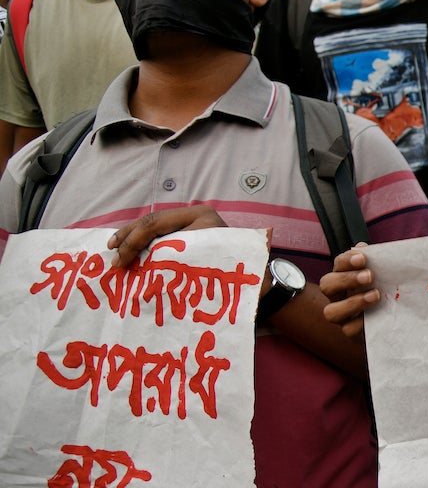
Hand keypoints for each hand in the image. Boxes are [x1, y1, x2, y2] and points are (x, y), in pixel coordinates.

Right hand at [108, 205, 227, 267]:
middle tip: (112, 255)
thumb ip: (183, 261)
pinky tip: (125, 247)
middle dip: (129, 238)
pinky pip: (159, 231)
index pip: (158, 223)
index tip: (120, 261)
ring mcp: (191, 221)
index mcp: (201, 217)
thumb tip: (153, 266)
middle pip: (153, 221)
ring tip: (112, 247)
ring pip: (153, 225)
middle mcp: (195, 215)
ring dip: (131, 236)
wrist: (254, 273)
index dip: (135, 241)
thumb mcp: (209, 263)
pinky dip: (141, 240)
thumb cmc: (233, 269)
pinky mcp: (187, 230)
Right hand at [320, 244, 379, 341]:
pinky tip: (374, 316)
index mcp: (345, 276)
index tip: (362, 258)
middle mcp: (338, 295)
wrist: (393, 317)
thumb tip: (367, 248)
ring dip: (352, 303)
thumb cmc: (386, 289)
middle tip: (370, 276)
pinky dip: (360, 323)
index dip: (347, 260)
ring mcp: (341, 315)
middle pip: (327, 285)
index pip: (339, 264)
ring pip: (331, 312)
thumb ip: (377, 260)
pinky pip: (348, 330)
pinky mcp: (350, 332)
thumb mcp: (384, 274)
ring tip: (375, 296)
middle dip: (347, 279)